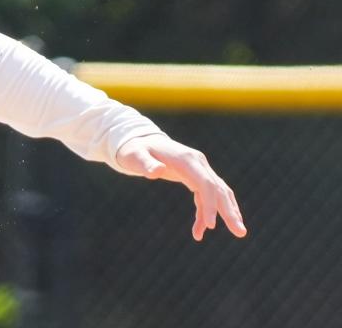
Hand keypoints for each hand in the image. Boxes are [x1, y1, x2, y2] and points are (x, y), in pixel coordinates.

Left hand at [116, 134, 247, 240]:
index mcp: (186, 159)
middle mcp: (197, 163)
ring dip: (227, 212)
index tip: (212, 225)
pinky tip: (200, 231)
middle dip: (230, 211)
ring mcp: (198, 169)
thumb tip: (156, 172)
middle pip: (218, 189)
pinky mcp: (194, 176)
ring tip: (238, 233)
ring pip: (218, 192)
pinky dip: (206, 212)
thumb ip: (145, 164)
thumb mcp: (135, 156)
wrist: (137, 141)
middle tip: (240, 233)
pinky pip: (206, 195)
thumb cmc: (134, 150)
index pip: (205, 183)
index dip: (211, 204)